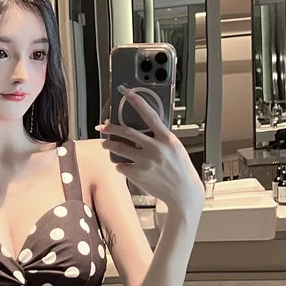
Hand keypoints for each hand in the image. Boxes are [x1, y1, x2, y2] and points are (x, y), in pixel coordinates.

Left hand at [96, 87, 204, 225]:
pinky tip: (122, 165)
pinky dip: (120, 165)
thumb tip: (144, 130)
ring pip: (119, 149)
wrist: (183, 193)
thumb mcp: (175, 148)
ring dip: (108, 145)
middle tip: (102, 127)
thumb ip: (160, 138)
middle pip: (127, 132)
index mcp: (166, 138)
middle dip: (111, 128)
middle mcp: (155, 148)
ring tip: (105, 144)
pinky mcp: (137, 175)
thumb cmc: (180, 170)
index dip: (137, 101)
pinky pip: (121, 166)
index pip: (149, 114)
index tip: (126, 92)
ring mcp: (145, 162)